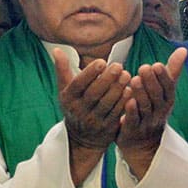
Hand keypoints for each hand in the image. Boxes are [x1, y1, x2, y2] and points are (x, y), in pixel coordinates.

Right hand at [53, 49, 129, 185]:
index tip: (102, 61)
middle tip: (118, 66)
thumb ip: (63, 70)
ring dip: (117, 89)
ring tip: (126, 75)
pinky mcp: (106, 128)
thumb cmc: (75, 105)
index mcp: (68, 98)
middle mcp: (79, 110)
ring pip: (106, 104)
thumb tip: (58, 49)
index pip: (78, 84)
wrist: (82, 138)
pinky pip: (116, 113)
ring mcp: (93, 120)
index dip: (90, 73)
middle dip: (107, 79)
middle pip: (94, 94)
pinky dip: (123, 102)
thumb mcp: (65, 90)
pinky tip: (129, 90)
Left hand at [116, 47, 186, 177]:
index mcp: (167, 101)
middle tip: (144, 68)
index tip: (157, 64)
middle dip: (151, 82)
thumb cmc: (153, 110)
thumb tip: (183, 49)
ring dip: (141, 93)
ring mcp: (146, 122)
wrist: (143, 145)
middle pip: (157, 97)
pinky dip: (131, 111)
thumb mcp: (164, 92)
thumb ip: (172, 71)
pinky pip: (133, 121)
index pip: (168, 88)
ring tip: (134, 79)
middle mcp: (159, 112)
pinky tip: (128, 101)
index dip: (164, 78)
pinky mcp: (132, 130)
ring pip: (145, 107)